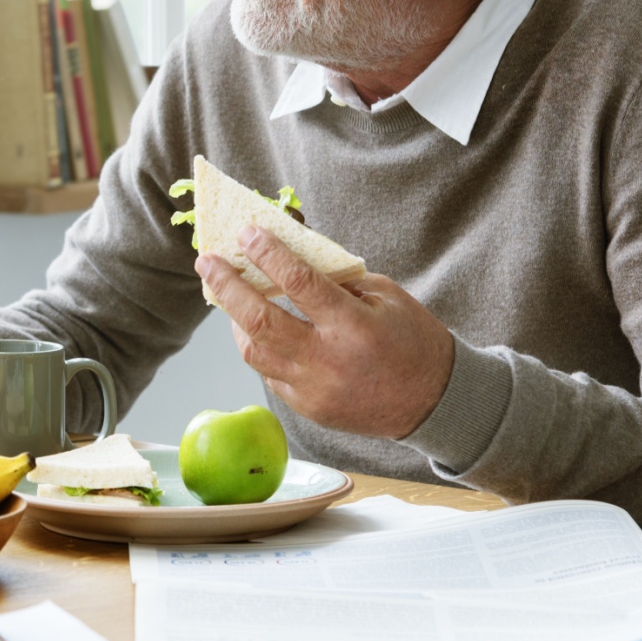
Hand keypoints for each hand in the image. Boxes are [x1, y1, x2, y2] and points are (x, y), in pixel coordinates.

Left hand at [197, 226, 453, 439]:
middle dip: (227, 287)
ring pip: (254, 351)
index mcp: (354, 327)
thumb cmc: (412, 339)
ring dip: (234, 319)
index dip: (268, 254)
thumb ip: (337, 278)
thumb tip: (287, 252)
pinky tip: (255, 327)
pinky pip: (269, 373)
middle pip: (261, 321)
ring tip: (226, 293)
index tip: (246, 232)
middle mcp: (329, 360)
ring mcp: (314, 390)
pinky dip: (259, 347)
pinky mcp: (307, 408)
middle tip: (207, 261)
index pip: (300, 283)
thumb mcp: (385, 296)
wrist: (435, 402)